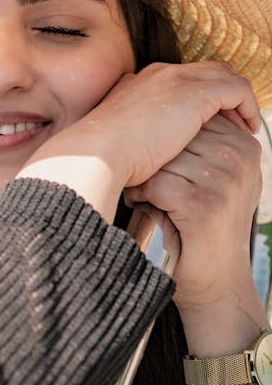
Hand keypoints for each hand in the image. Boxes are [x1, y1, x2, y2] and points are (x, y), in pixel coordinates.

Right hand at [18, 62, 259, 221]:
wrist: (97, 153)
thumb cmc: (102, 158)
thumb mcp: (119, 142)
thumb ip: (134, 138)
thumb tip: (145, 155)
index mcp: (139, 84)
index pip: (178, 79)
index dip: (198, 96)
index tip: (208, 123)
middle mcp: (159, 74)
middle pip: (203, 71)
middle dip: (222, 92)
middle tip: (233, 121)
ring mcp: (176, 79)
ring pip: (223, 75)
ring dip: (237, 98)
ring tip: (246, 125)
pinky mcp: (195, 93)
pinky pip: (237, 89)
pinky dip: (247, 106)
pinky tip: (249, 128)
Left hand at [123, 113, 262, 310]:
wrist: (217, 279)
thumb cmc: (205, 223)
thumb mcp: (216, 178)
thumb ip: (206, 143)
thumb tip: (170, 105)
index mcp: (243, 145)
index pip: (194, 119)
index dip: (167, 138)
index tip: (161, 162)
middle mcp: (239, 158)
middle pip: (177, 136)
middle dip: (153, 155)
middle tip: (145, 177)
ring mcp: (224, 180)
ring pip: (164, 158)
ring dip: (144, 175)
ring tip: (142, 192)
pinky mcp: (205, 204)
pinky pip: (158, 184)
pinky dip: (141, 194)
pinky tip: (140, 204)